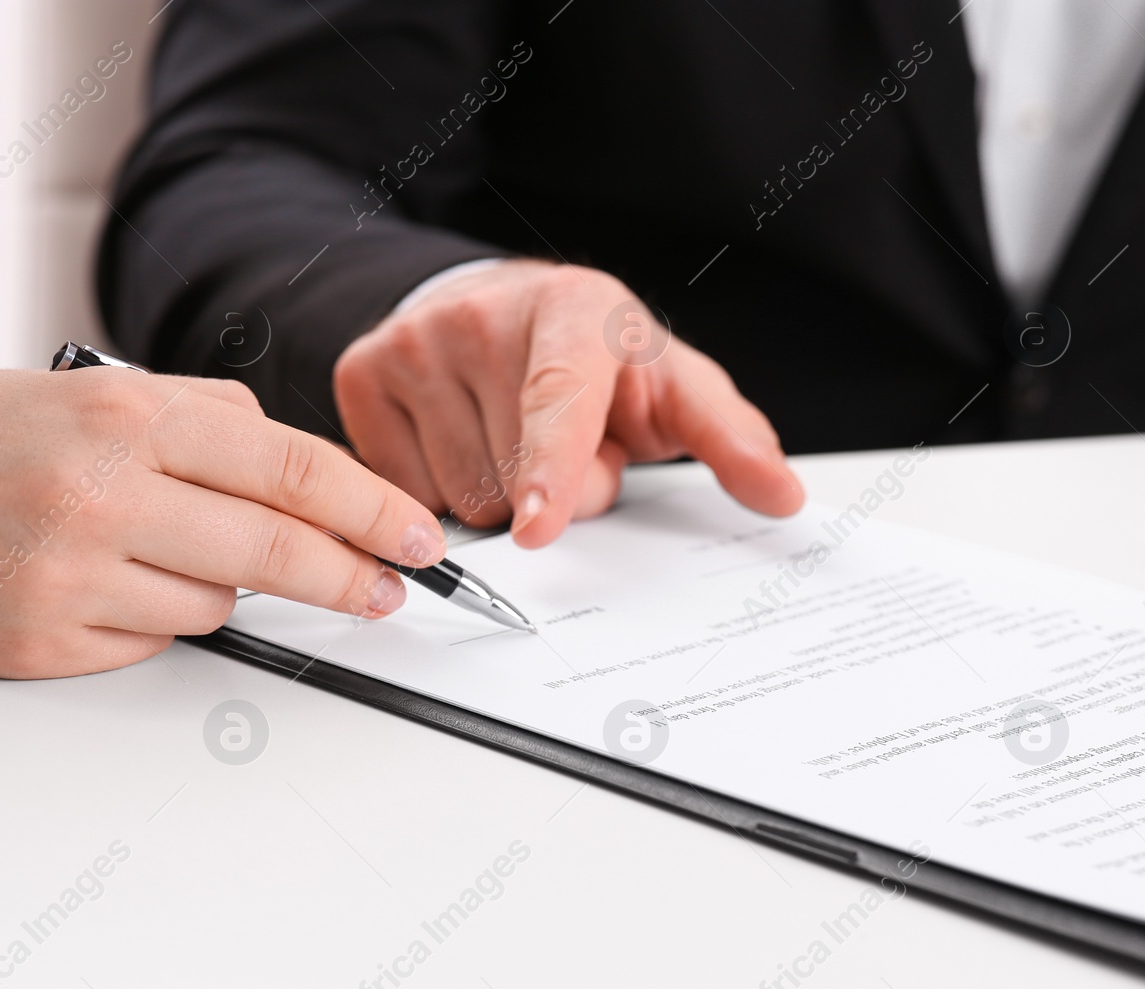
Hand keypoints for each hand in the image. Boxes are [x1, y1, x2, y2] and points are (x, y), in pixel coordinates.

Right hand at [0, 368, 443, 677]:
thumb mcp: (69, 386)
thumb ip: (188, 415)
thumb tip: (284, 460)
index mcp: (115, 410)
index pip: (286, 462)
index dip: (369, 505)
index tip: (417, 535)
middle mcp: (97, 492)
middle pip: (274, 551)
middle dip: (350, 575)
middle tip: (390, 590)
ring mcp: (68, 577)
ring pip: (215, 607)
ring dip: (216, 589)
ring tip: (143, 550)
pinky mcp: (41, 647)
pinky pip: (149, 646)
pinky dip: (149, 621)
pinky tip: (91, 585)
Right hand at [333, 261, 803, 546]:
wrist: (496, 306)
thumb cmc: (594, 358)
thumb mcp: (670, 385)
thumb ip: (729, 438)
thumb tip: (782, 496)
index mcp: (574, 308)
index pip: (558, 399)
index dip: (553, 469)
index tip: (538, 525)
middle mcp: (483, 314)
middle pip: (508, 479)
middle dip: (548, 495)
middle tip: (563, 451)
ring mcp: (415, 341)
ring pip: (453, 496)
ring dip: (492, 497)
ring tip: (509, 441)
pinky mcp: (362, 371)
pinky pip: (400, 488)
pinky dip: (435, 488)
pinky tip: (458, 438)